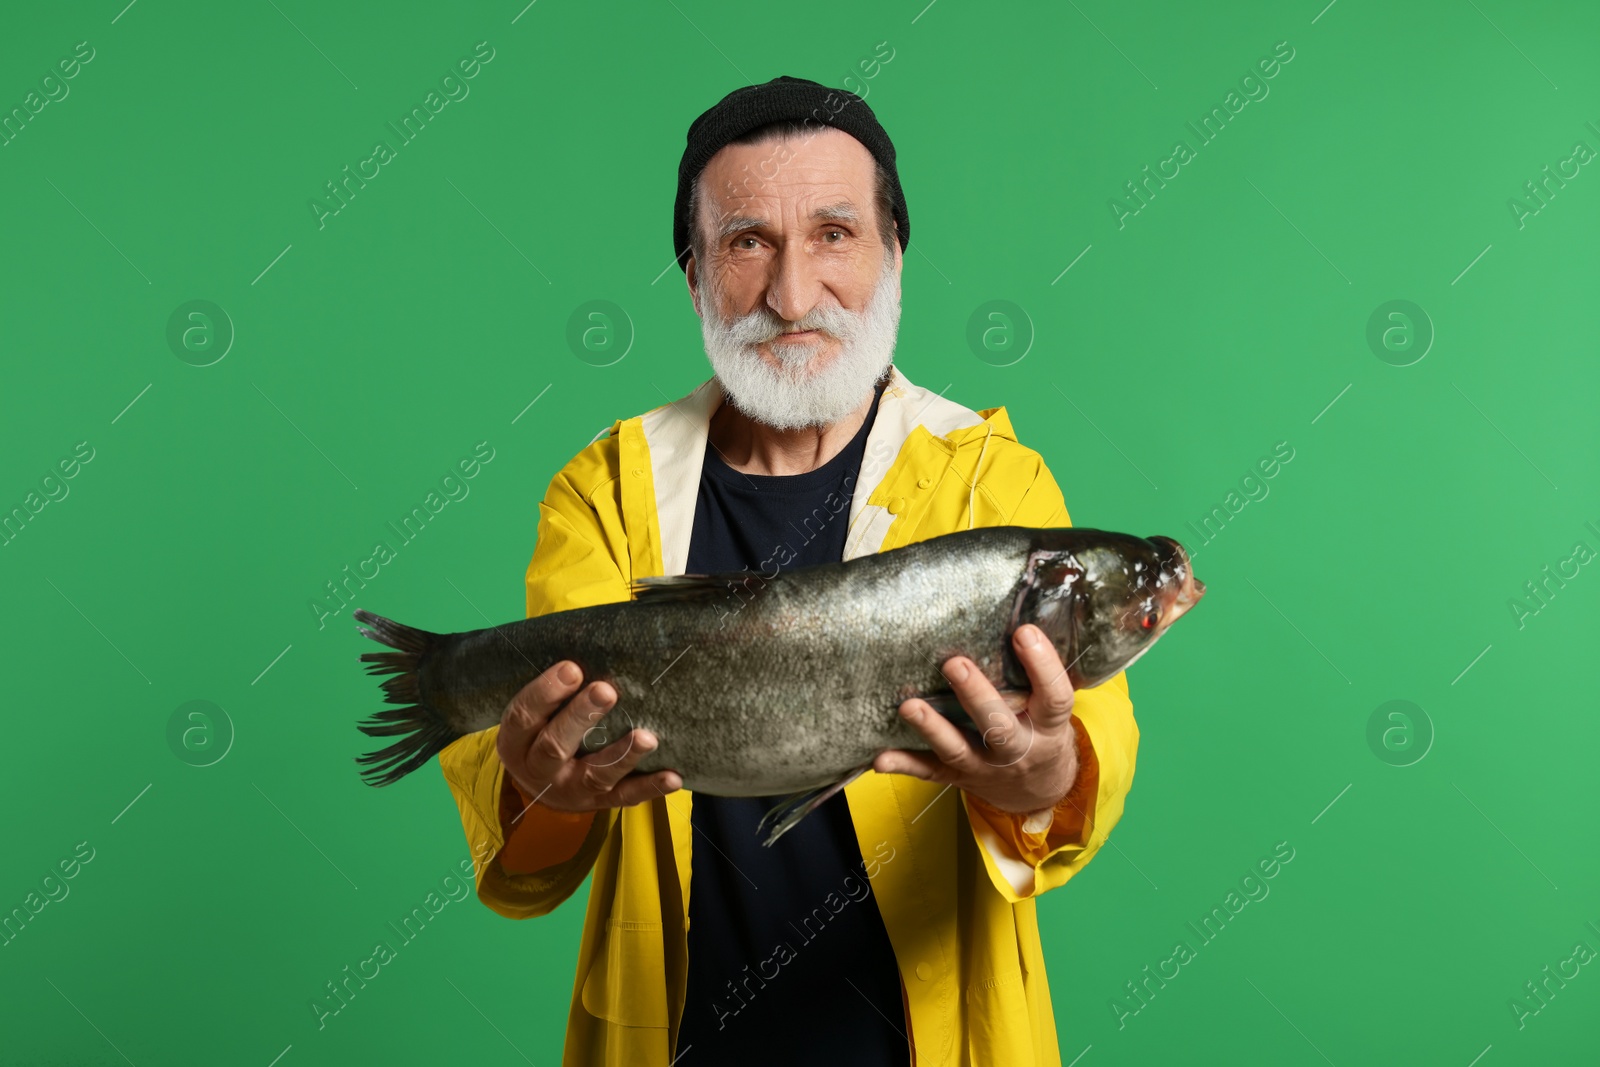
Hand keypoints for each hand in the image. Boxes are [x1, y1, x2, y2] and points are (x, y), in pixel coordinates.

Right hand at [496, 660, 680, 812]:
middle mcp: (539, 770)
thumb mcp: (534, 711)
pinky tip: (672, 777)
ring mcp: (570, 790)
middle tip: (606, 691)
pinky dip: (649, 788)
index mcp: (516, 743)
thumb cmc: (541, 729)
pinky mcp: (598, 803)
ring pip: (594, 776)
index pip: (524, 717)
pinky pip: (624, 798)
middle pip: (555, 746)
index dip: (546, 692)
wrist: (539, 784)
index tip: (572, 668)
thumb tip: (590, 640)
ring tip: (647, 738)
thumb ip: (554, 686)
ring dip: (622, 757)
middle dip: (581, 717)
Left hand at [873, 624, 1078, 814]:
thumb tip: (1019, 615)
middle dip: (975, 695)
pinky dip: (904, 765)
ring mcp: (986, 766)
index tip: (1023, 631)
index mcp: (1048, 727)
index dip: (1042, 665)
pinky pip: (930, 773)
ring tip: (908, 706)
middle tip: (954, 664)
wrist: (1041, 790)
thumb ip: (1037, 675)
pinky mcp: (959, 776)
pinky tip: (880, 758)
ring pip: (958, 750)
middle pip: (998, 726)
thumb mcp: (1051, 708)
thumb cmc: (1042, 731)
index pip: (1054, 698)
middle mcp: (1019, 749)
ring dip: (932, 729)